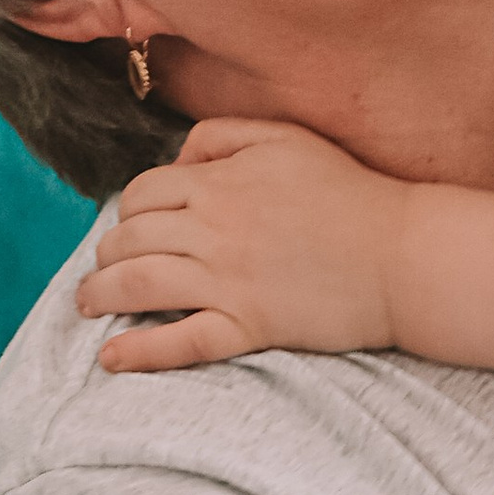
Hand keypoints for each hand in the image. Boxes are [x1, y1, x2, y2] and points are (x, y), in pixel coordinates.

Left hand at [75, 118, 410, 371]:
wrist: (405, 255)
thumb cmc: (352, 195)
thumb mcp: (288, 138)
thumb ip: (224, 135)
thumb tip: (176, 157)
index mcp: (219, 182)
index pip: (142, 194)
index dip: (128, 212)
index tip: (132, 229)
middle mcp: (213, 230)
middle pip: (128, 240)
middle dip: (106, 256)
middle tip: (105, 270)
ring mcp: (227, 281)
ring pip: (138, 286)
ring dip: (100, 296)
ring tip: (89, 305)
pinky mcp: (248, 327)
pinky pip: (179, 342)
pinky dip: (139, 354)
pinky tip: (112, 359)